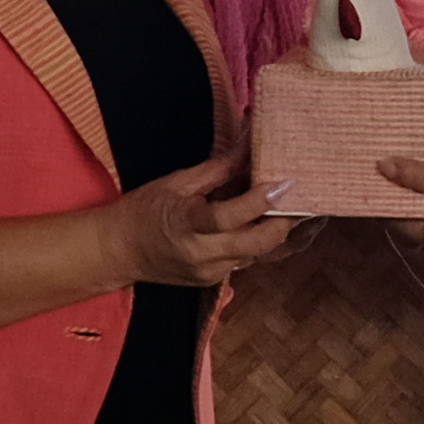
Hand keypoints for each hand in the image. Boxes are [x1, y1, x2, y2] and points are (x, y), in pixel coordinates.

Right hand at [97, 157, 298, 291]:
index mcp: (188, 225)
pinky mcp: (217, 280)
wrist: (119, 251)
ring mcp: (212, 272)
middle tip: (304, 196)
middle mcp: (203, 254)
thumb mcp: (177, 181)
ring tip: (297, 206)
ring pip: (261, 254)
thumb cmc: (144, 209)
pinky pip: (249, 259)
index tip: (286, 182)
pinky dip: (262, 240)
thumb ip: (220, 168)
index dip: (262, 200)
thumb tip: (251, 143)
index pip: (231, 216)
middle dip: (287, 220)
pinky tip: (270, 222)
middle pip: (260, 243)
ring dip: (280, 231)